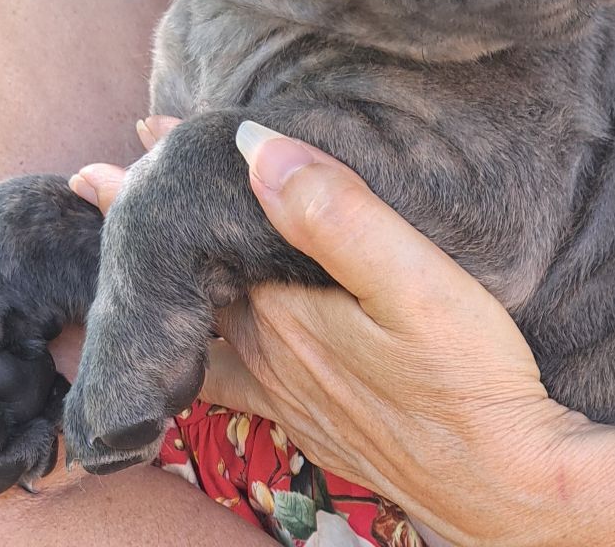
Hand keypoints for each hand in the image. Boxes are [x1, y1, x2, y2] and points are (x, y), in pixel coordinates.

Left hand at [79, 120, 585, 546]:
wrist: (502, 485)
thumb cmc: (468, 379)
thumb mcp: (412, 280)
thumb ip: (336, 214)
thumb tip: (257, 147)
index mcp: (281, 313)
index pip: (204, 236)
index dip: (173, 182)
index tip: (142, 130)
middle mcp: (269, 356)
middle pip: (192, 281)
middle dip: (155, 231)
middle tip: (112, 182)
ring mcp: (288, 393)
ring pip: (204, 329)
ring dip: (176, 285)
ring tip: (152, 258)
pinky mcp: (313, 417)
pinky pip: (233, 375)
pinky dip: (206, 343)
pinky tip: (222, 344)